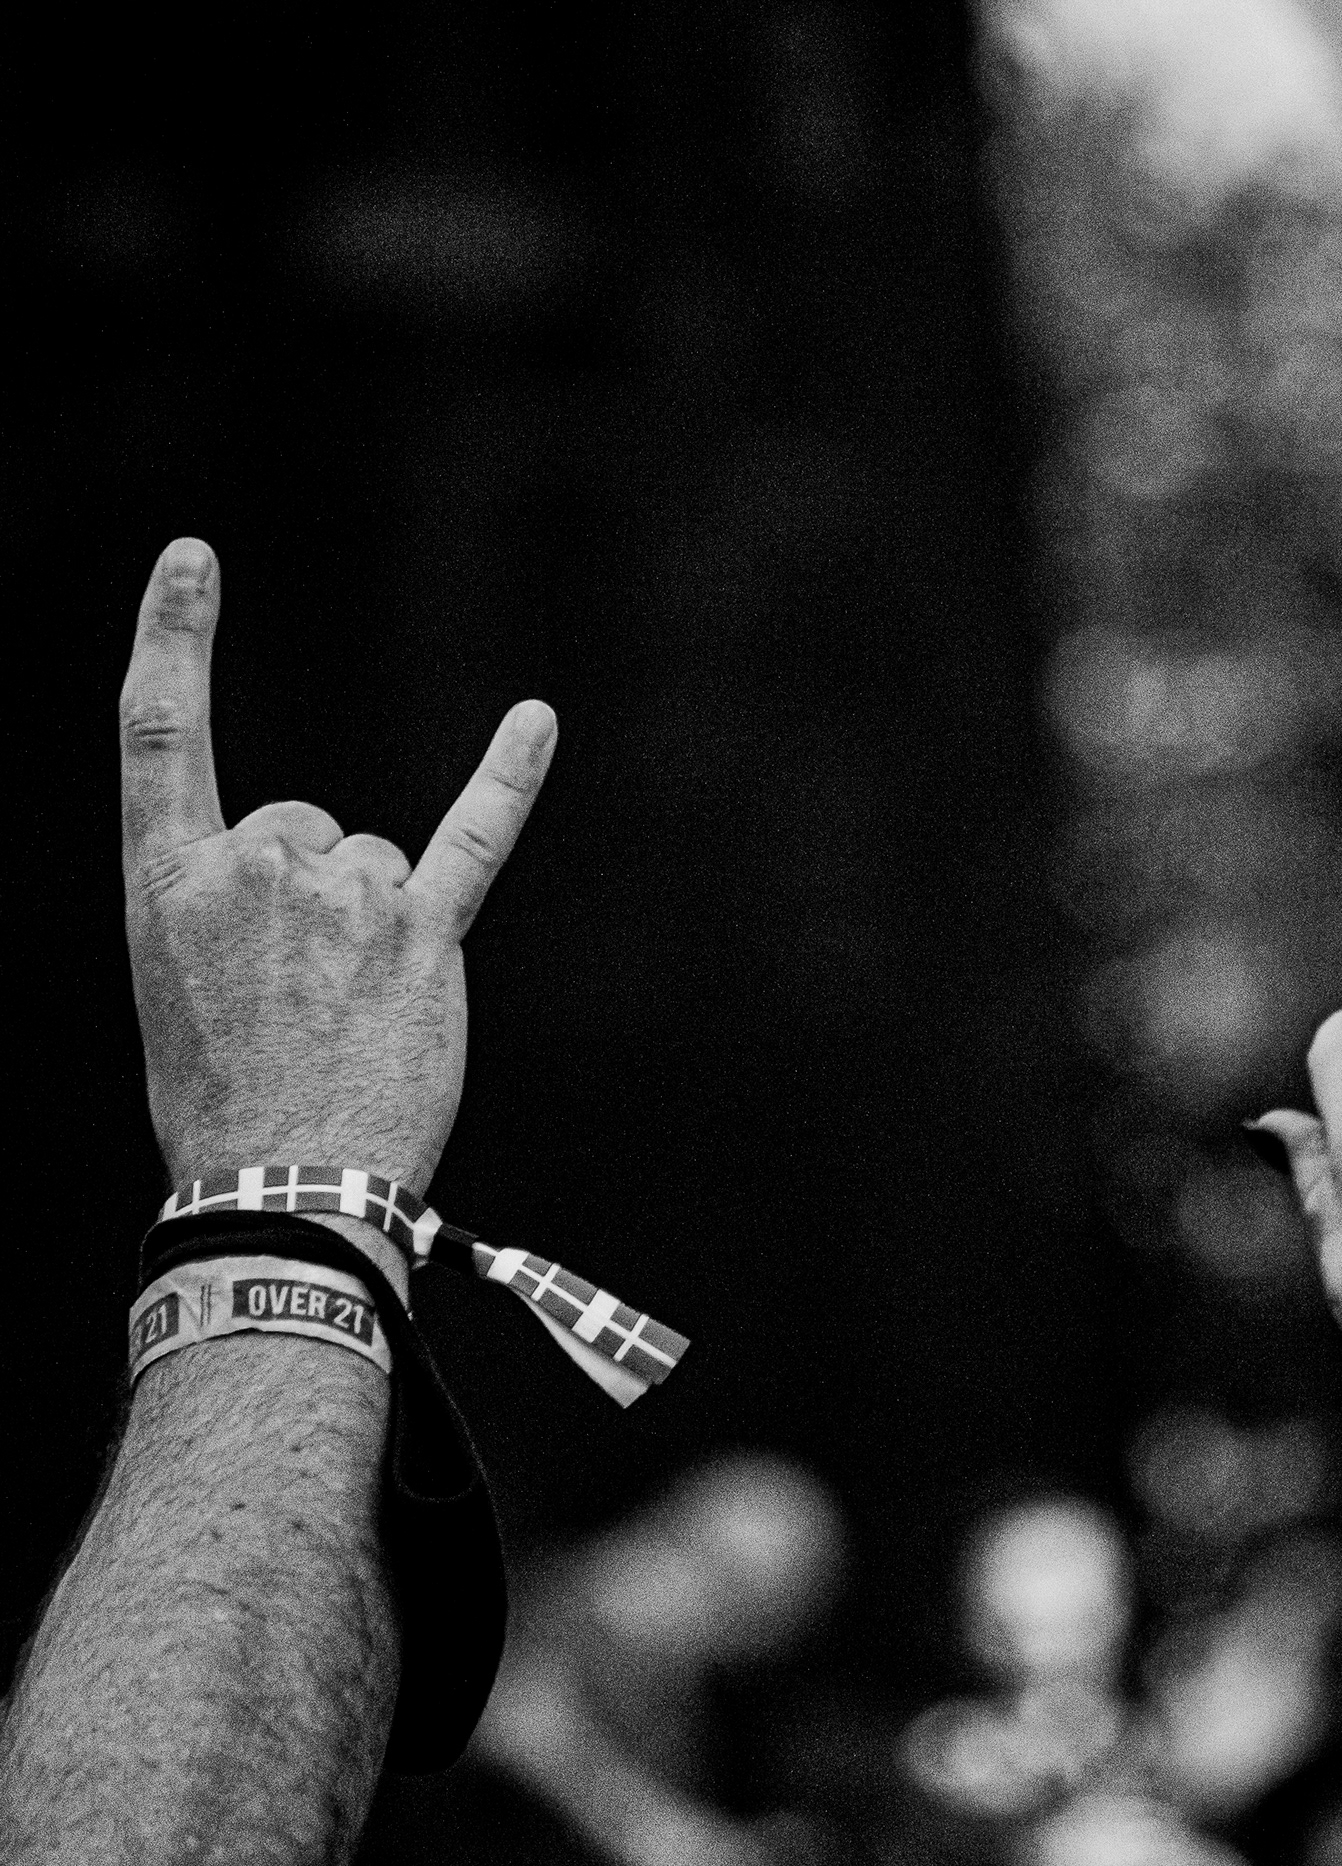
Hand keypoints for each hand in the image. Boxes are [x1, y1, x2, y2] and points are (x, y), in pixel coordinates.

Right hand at [120, 537, 556, 1198]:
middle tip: (303, 994)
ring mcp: (347, 896)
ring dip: (377, 923)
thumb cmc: (222, 1097)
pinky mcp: (426, 932)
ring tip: (353, 1008)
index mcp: (169, 880)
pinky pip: (475, 837)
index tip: (194, 559)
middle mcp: (255, 866)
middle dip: (313, 898)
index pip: (159, 729)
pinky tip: (536, 721)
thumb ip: (221, 904)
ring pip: (378, 861)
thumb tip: (290, 879)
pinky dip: (510, 778)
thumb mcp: (174, 984)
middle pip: (307, 825)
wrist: (282, 1183)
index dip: (174, 636)